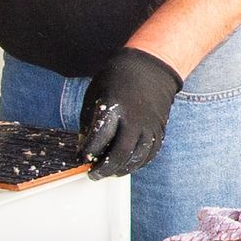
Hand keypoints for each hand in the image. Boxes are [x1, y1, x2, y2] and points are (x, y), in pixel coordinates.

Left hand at [80, 48, 182, 177]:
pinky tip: (127, 165)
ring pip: (137, 157)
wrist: (152, 66)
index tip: (81, 158)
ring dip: (122, 169)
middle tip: (94, 174)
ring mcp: (149, 125)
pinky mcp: (159, 128)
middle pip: (120, 153)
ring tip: (110, 172)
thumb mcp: (96, 93)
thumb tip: (86, 145)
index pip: (100, 138)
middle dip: (105, 168)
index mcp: (115, 107)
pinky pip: (150, 153)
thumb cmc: (119, 77)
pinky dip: (139, 163)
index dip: (88, 152)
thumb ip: (90, 120)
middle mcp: (134, 118)